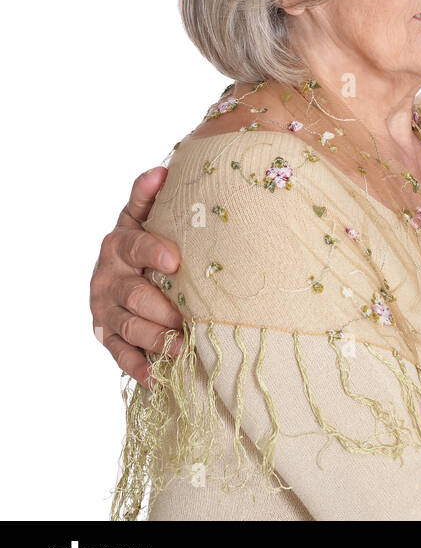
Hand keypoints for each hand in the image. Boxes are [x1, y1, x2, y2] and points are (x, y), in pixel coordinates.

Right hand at [89, 167, 184, 384]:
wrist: (120, 267)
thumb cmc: (146, 239)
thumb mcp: (144, 215)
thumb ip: (148, 196)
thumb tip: (162, 169)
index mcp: (119, 244)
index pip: (134, 246)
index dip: (152, 252)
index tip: (175, 260)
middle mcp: (108, 278)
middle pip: (134, 296)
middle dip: (161, 309)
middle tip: (188, 319)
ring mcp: (106, 309)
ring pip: (128, 328)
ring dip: (156, 340)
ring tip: (182, 349)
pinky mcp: (107, 334)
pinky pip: (119, 354)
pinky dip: (137, 367)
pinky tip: (157, 378)